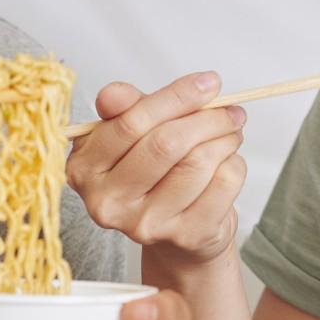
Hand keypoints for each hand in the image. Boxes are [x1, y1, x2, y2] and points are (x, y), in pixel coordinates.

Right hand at [66, 72, 247, 265]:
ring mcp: (146, 224)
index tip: (207, 83)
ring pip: (199, 162)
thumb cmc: (152, 172)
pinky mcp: (185, 236)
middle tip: (230, 109)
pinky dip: (234, 163)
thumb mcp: (131, 135)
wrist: (175, 233)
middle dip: (207, 118)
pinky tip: (227, 162)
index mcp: (86, 169)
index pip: (131, 123)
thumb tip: (114, 94)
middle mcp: (108, 202)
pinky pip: (223, 184)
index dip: (175, 97)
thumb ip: (126, 109)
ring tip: (230, 133)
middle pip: (167, 144)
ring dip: (225, 139)